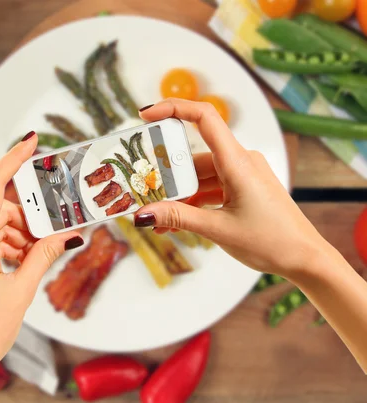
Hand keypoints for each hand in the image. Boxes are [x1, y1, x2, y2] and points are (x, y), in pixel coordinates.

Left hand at [0, 132, 82, 402]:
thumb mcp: (21, 291)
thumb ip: (44, 256)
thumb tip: (66, 236)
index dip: (12, 158)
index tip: (31, 142)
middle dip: (28, 215)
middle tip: (52, 229)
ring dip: (18, 232)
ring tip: (38, 253)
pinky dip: (5, 243)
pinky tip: (21, 261)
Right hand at [134, 99, 330, 279]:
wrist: (305, 258)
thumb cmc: (272, 241)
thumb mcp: (217, 230)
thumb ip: (177, 218)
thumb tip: (142, 214)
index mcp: (238, 162)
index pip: (204, 118)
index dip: (173, 109)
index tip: (146, 116)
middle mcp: (241, 161)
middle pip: (193, 157)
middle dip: (167, 175)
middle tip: (143, 189)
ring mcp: (243, 174)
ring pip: (200, 176)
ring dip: (179, 196)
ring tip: (158, 219)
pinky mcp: (244, 188)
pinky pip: (211, 188)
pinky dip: (193, 202)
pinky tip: (176, 223)